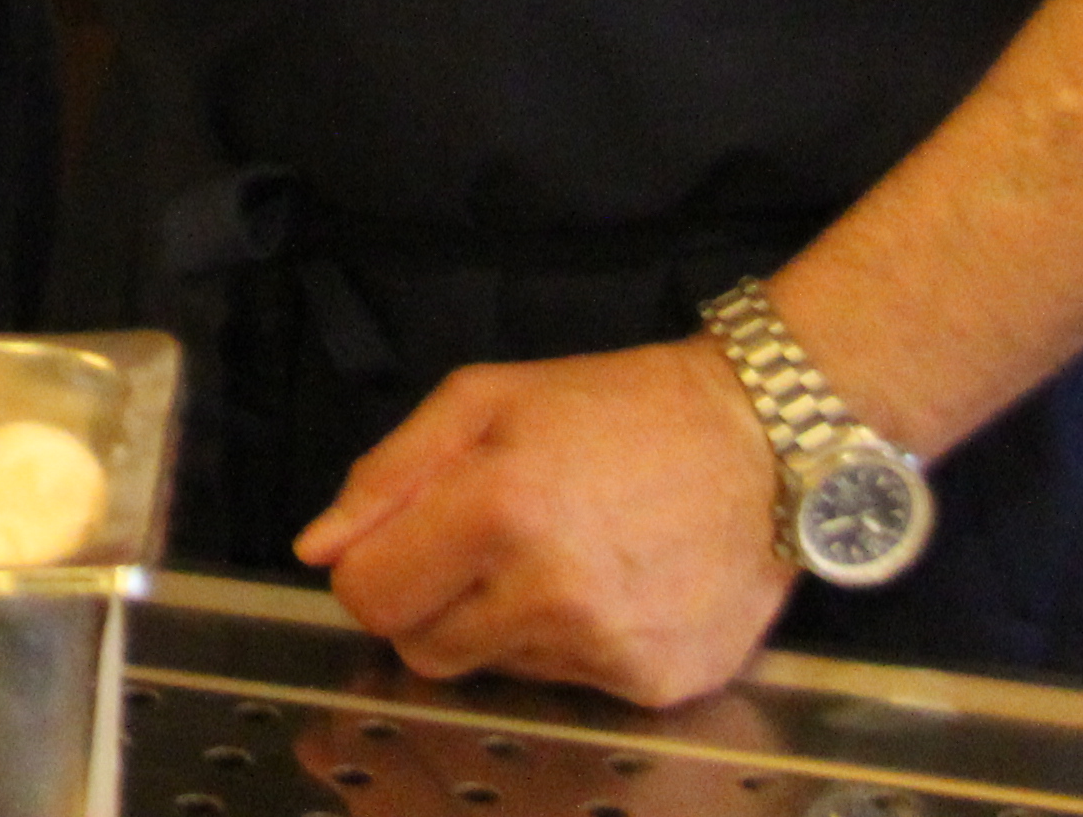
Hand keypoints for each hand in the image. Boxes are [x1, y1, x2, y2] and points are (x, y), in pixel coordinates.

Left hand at [294, 341, 793, 706]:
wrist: (764, 444)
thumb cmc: (618, 408)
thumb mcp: (484, 398)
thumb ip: (387, 475)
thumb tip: (318, 549)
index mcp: (496, 509)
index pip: (368, 596)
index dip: (369, 572)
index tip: (399, 548)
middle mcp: (550, 591)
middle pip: (421, 649)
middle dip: (427, 604)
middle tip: (477, 549)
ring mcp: (606, 647)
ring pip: (493, 668)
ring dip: (500, 622)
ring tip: (556, 555)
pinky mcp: (655, 684)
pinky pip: (568, 684)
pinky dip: (570, 644)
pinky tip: (608, 587)